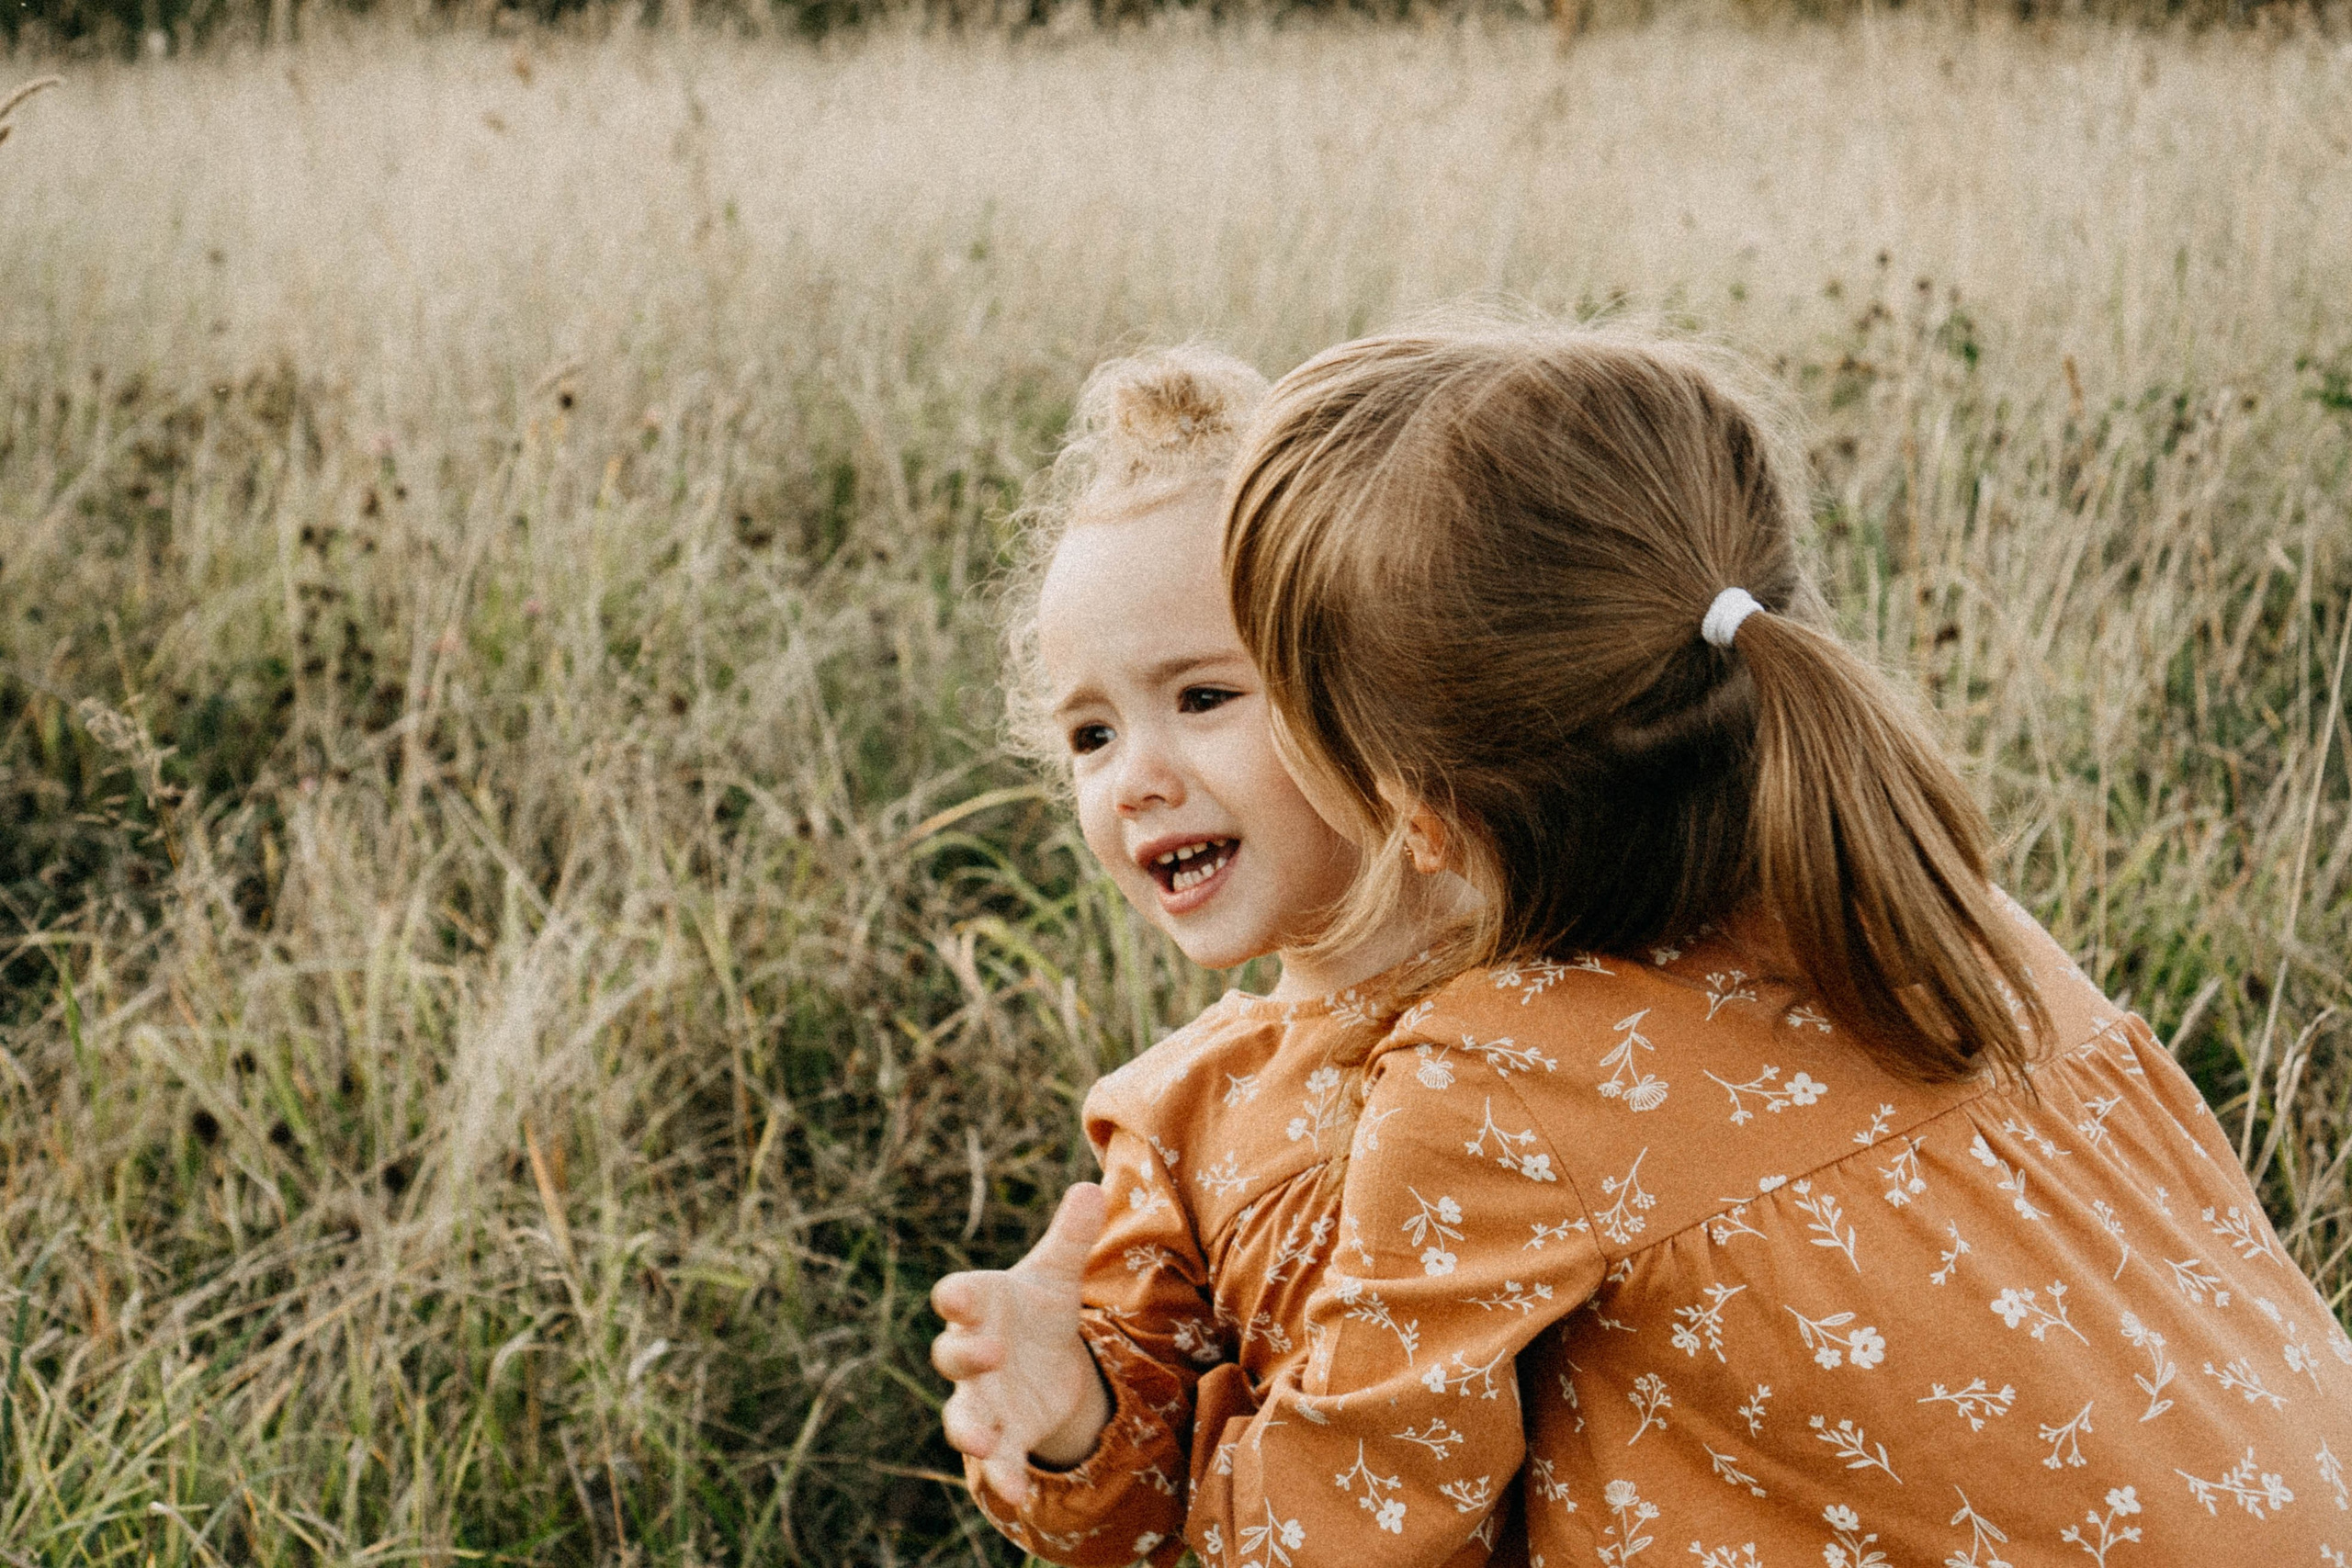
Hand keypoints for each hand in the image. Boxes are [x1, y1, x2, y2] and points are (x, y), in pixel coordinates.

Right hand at [930, 1182, 1111, 1506]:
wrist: (1043, 1361)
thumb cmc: (1038, 1309)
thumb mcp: (1057, 1275)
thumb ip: (1071, 1237)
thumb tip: (1092, 1187)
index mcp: (982, 1305)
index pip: (959, 1296)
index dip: (956, 1297)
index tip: (955, 1296)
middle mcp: (972, 1352)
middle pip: (951, 1355)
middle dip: (965, 1355)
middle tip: (990, 1352)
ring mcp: (983, 1397)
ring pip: (962, 1415)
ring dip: (968, 1430)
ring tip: (981, 1443)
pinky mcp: (1004, 1433)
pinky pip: (998, 1458)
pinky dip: (1006, 1476)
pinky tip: (1021, 1496)